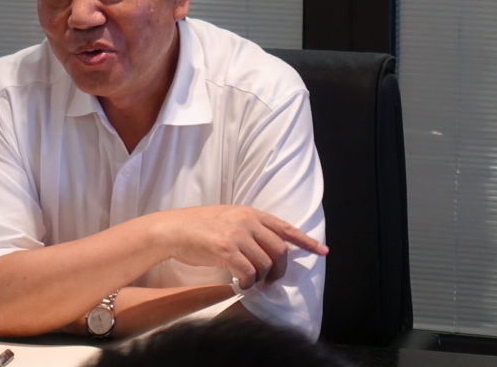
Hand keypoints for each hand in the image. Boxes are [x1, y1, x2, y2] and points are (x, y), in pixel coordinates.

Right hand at [148, 206, 326, 288]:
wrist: (173, 229)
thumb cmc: (200, 228)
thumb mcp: (229, 220)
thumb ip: (250, 229)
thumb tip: (270, 251)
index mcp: (250, 213)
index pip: (285, 227)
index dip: (306, 241)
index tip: (323, 251)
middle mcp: (247, 220)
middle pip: (279, 250)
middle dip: (279, 270)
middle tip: (270, 280)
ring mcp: (236, 233)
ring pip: (265, 264)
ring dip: (261, 278)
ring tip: (250, 281)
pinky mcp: (225, 248)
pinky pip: (249, 272)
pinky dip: (248, 282)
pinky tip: (240, 284)